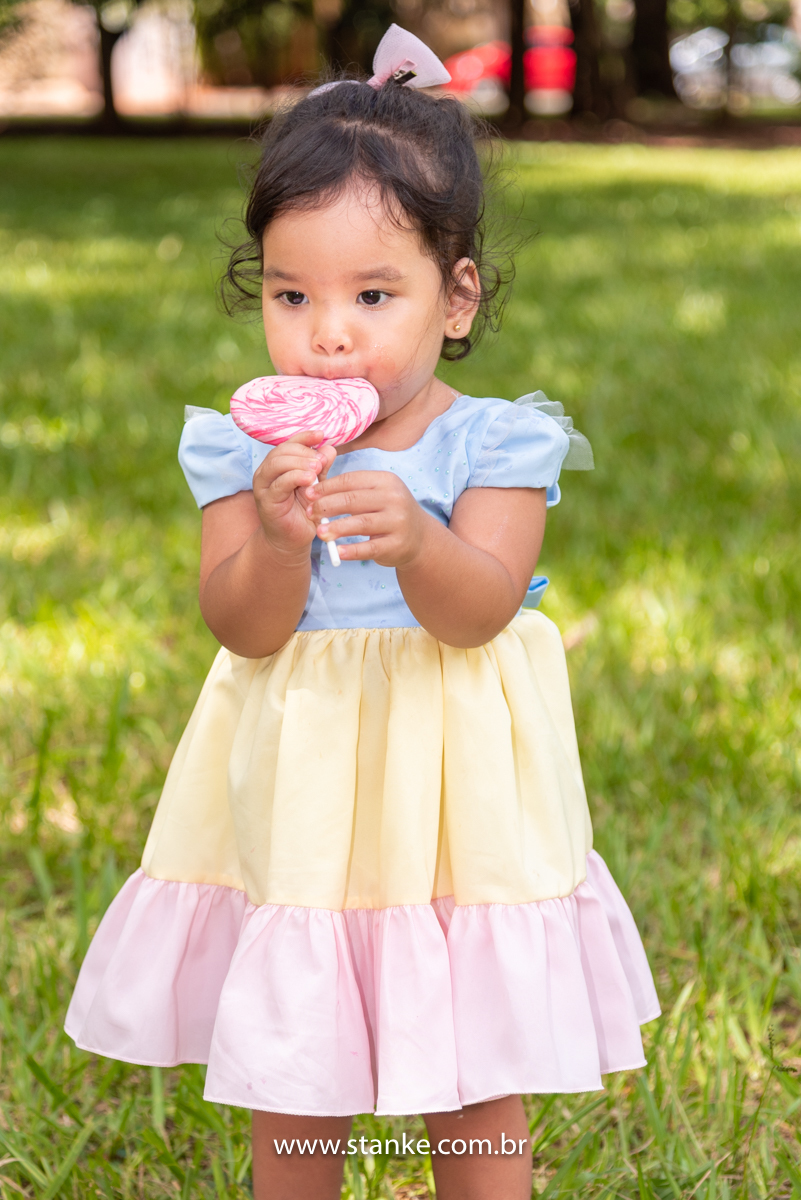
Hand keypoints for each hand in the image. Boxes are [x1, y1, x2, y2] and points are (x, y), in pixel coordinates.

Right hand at [252, 431, 335, 557]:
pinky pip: (278, 484)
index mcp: (278, 465)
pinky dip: (294, 478)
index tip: (321, 435)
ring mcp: (264, 486)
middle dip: (304, 452)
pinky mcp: (266, 501)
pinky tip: (308, 479)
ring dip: (299, 462)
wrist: (292, 540)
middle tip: (321, 461)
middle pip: (282, 450)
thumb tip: (329, 448)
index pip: (289, 444)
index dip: (304, 437)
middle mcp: (267, 472)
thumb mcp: (315, 485)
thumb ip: (321, 467)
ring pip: (277, 463)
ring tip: (316, 468)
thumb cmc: (303, 511)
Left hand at [306, 470, 426, 566]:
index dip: (326, 487)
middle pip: (353, 500)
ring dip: (337, 528)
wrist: (419, 537)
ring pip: (361, 523)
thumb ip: (350, 490)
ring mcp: (398, 521)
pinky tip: (338, 552)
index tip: (307, 494)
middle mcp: (394, 498)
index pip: (350, 480)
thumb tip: (314, 490)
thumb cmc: (388, 512)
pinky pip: (371, 547)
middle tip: (309, 514)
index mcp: (385, 481)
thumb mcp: (376, 494)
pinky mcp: (397, 544)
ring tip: (320, 533)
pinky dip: (353, 551)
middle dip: (327, 506)